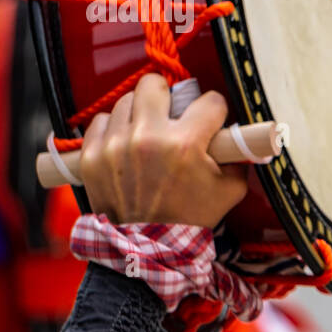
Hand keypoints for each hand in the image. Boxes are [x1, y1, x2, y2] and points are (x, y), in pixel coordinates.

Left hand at [79, 73, 248, 226]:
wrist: (148, 247)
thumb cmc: (191, 218)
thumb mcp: (230, 189)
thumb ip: (238, 157)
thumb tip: (240, 136)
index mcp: (186, 144)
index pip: (209, 101)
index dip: (214, 110)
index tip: (211, 120)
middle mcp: (148, 137)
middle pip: (154, 84)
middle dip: (167, 95)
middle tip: (170, 112)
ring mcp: (115, 145)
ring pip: (126, 101)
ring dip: (139, 113)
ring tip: (146, 132)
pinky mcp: (92, 155)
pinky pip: (100, 121)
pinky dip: (113, 129)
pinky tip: (124, 143)